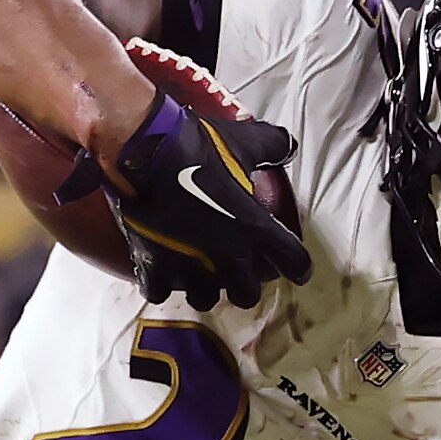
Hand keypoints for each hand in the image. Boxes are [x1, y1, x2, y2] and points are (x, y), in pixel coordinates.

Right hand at [96, 87, 306, 312]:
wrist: (141, 152)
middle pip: (246, 295)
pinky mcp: (153, 267)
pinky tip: (162, 272)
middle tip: (241, 270)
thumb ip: (273, 146)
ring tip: (201, 273)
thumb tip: (288, 148)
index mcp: (252, 227)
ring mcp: (187, 267)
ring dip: (205, 287)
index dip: (298, 267)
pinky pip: (160, 291)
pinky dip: (162, 284)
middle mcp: (224, 256)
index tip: (297, 269)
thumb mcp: (244, 140)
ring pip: (204, 299)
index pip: (292, 260)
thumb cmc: (195, 146)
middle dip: (247, 285)